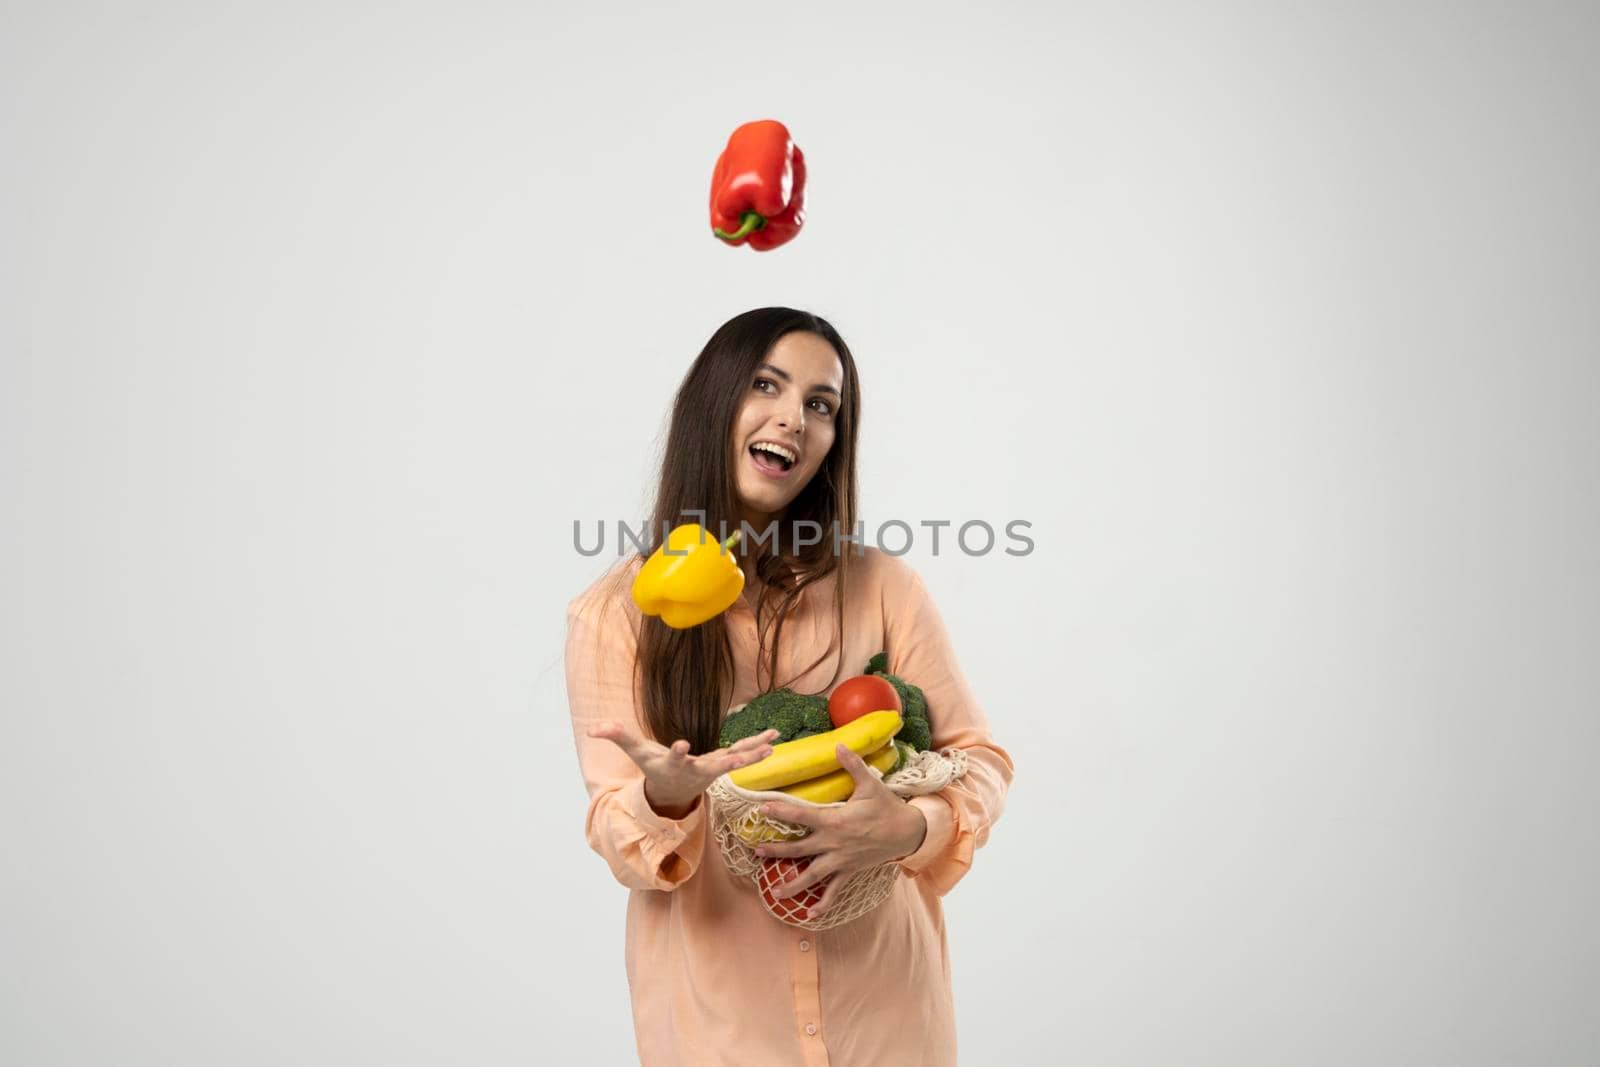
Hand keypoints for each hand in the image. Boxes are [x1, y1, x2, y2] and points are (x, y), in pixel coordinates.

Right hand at [586, 721, 778, 815]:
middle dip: (726, 762)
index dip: (677, 751)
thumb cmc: (654, 768)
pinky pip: (744, 754)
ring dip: (753, 754)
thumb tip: (591, 729)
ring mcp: (714, 767)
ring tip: (772, 744)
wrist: (673, 791)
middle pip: (714, 765)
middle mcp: (698, 768)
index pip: (675, 757)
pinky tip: (775, 739)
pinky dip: (758, 747)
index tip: (681, 744)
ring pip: (736, 760)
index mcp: (675, 763)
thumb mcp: (636, 752)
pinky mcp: (725, 763)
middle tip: (738, 760)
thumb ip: (616, 736)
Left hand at [751, 743, 928, 915]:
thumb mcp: (870, 784)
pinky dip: (823, 904)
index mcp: (835, 820)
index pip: (801, 815)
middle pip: (799, 849)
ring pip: (812, 876)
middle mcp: (834, 843)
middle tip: (755, 852)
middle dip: (776, 851)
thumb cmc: (886, 807)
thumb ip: (852, 764)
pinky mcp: (850, 872)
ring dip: (792, 884)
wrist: (907, 833)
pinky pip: (834, 891)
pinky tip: (809, 915)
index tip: (760, 809)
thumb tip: (839, 743)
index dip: (780, 812)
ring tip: (774, 892)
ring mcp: (841, 861)